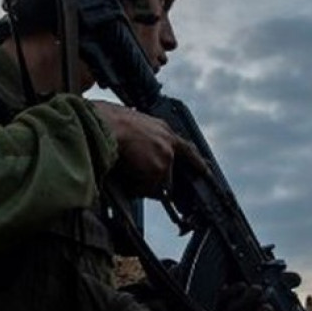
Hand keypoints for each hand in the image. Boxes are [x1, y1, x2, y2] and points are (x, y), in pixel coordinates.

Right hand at [89, 101, 203, 196]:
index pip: (186, 148)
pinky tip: (122, 175)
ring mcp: (166, 156)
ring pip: (155, 183)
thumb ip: (140, 139)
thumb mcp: (130, 124)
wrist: (104, 124)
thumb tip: (132, 152)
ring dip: (140, 184)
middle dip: (154, 180)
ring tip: (122, 170)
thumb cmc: (106, 121)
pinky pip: (145, 189)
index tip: (207, 170)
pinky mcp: (159, 169)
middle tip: (137, 177)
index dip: (197, 161)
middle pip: (167, 173)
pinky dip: (134, 188)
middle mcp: (168, 142)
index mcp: (162, 128)